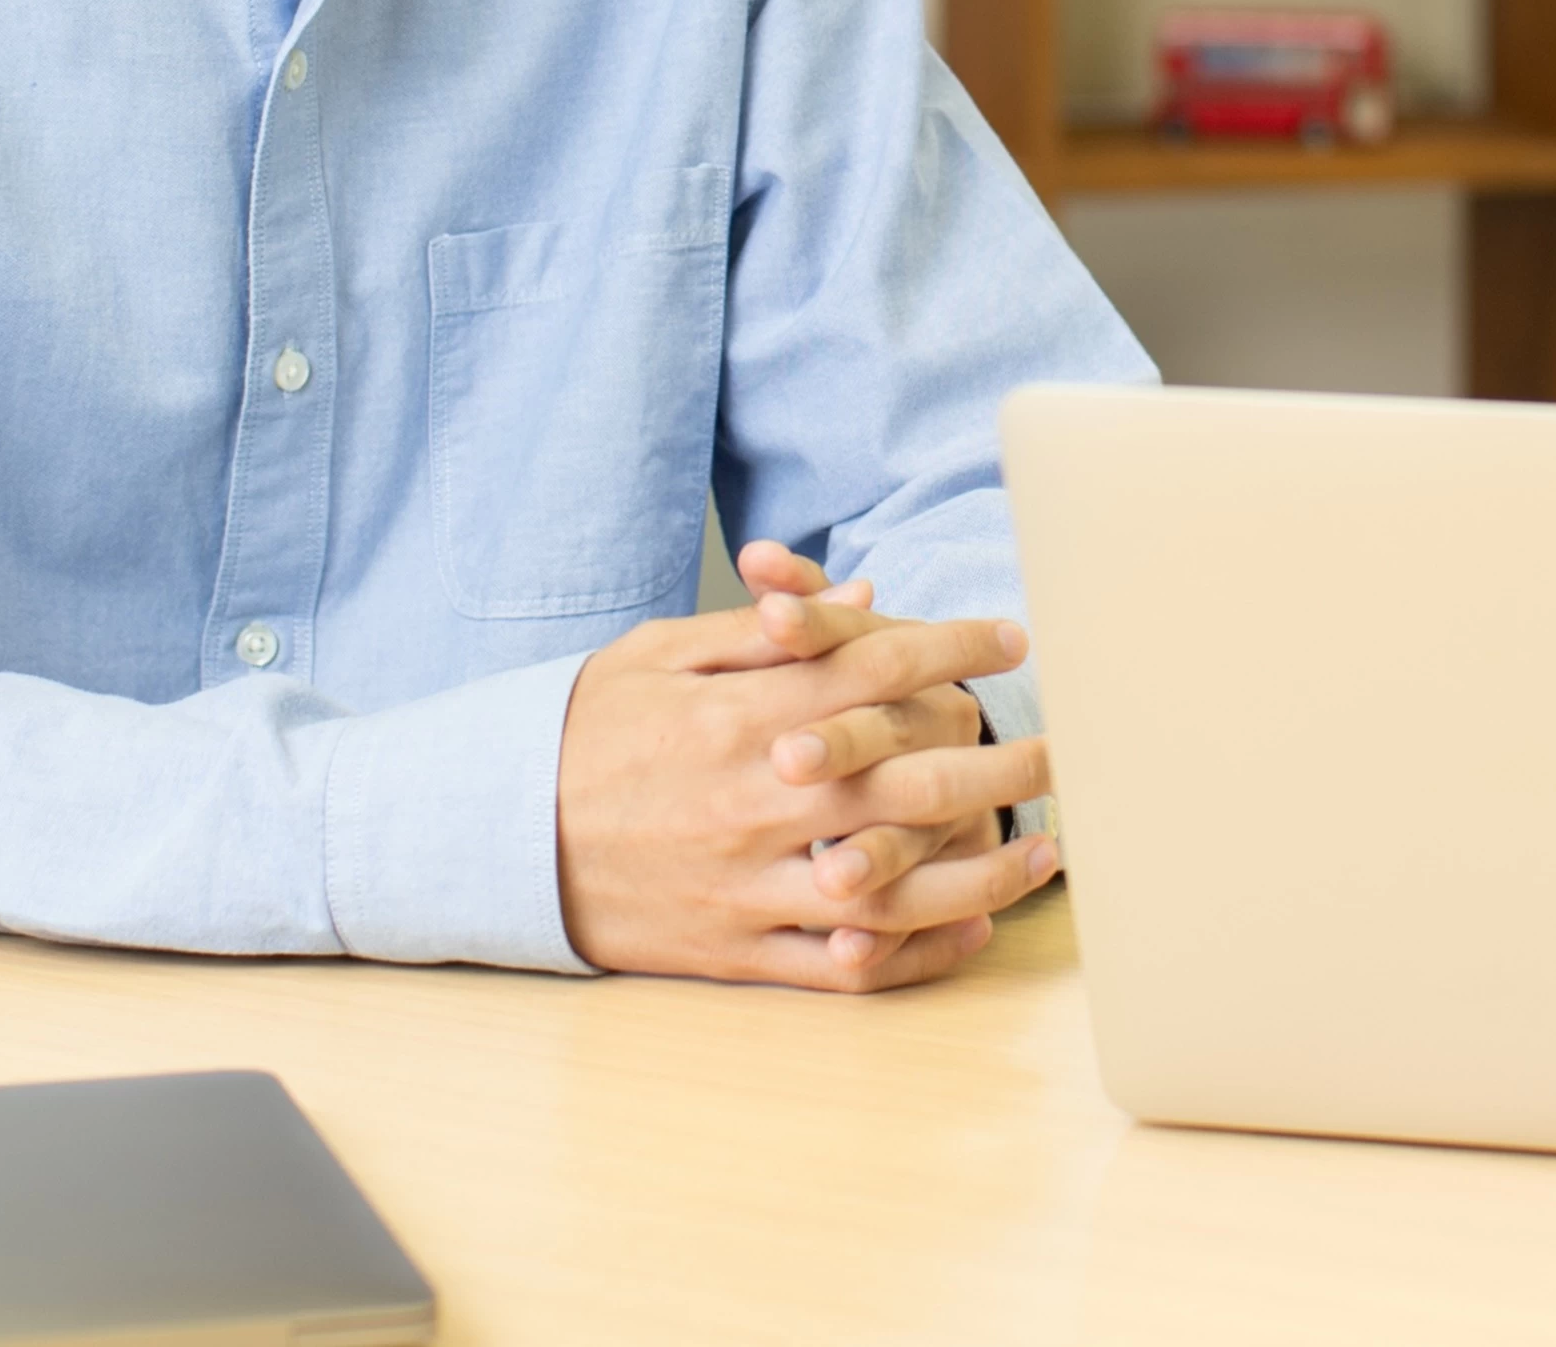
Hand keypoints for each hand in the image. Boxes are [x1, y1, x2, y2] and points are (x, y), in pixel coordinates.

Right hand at [553, 544, 1055, 989]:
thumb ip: (764, 629)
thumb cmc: (577, 734)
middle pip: (907, 781)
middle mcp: (754, 801)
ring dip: (982, 872)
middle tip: (1066, 747)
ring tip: (1046, 852)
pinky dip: (913, 954)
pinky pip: (842, 963)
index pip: (872, 671)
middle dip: (999, 764)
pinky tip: (971, 931)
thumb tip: (862, 593)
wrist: (489, 838)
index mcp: (737, 715)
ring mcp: (748, 883)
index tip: (1010, 639)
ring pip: (892, 885)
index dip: (952, 650)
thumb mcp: (657, 655)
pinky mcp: (734, 949)